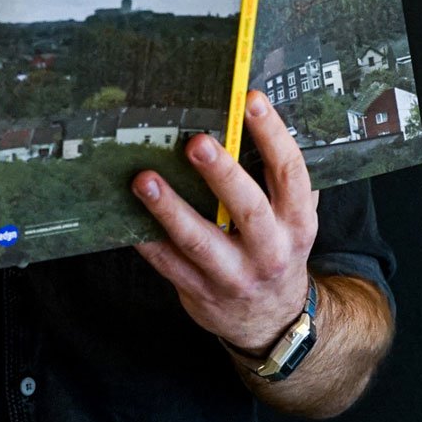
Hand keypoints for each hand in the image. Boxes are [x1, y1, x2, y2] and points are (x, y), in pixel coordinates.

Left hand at [132, 90, 319, 352]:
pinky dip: (146, 239)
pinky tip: (125, 216)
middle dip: (221, 173)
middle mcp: (270, 249)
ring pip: (200, 240)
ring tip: (144, 179)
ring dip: (169, 208)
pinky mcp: (200, 291)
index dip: (272, 134)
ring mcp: (234, 274)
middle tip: (196, 142)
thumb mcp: (290, 218)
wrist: (272, 321)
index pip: (290, 172)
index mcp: (296, 221)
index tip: (250, 100)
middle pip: (247, 208)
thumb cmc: (274, 248)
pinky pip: (168, 264)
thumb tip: (246, 115)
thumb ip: (275, 179)